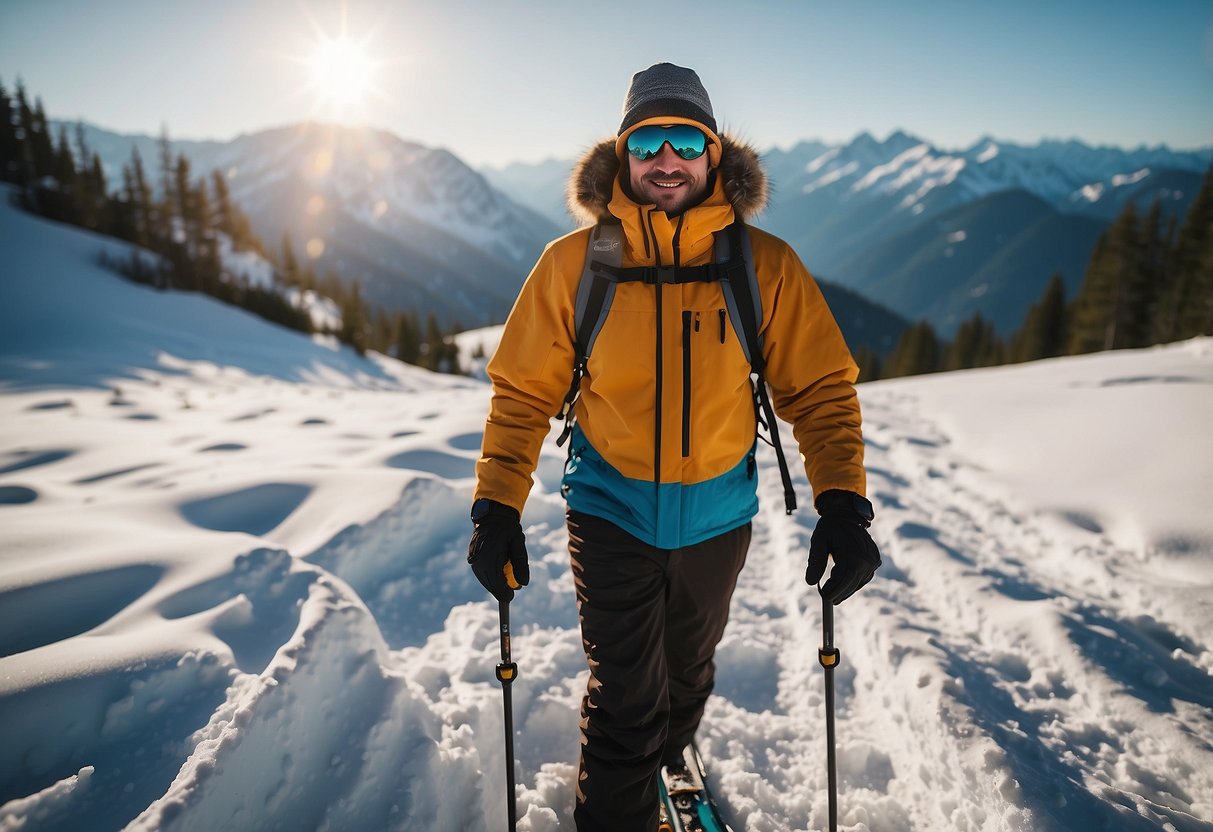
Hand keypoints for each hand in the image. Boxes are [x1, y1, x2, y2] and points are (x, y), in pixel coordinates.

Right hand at [468, 499, 529, 602]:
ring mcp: (473, 561)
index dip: (505, 593)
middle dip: (502, 589)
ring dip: (496, 582)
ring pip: (486, 581)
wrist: (491, 516)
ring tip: (506, 575)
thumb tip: (523, 584)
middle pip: (491, 585)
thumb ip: (521, 563)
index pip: (497, 584)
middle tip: (512, 590)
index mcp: (490, 556)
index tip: (511, 597)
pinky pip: (482, 575)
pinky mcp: (472, 560)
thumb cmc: (508, 528)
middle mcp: (479, 561)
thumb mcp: (518, 542)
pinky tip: (498, 570)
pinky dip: (491, 576)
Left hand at [806, 490, 880, 604]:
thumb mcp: (818, 541)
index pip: (844, 578)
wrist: (847, 516)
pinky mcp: (875, 561)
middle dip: (838, 593)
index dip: (833, 590)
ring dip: (846, 590)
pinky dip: (852, 583)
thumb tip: (810, 583)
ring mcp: (873, 560)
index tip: (823, 596)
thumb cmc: (830, 528)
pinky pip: (863, 577)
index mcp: (854, 553)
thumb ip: (815, 561)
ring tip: (832, 594)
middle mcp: (867, 558)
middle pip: (852, 583)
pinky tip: (842, 586)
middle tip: (827, 599)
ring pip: (858, 582)